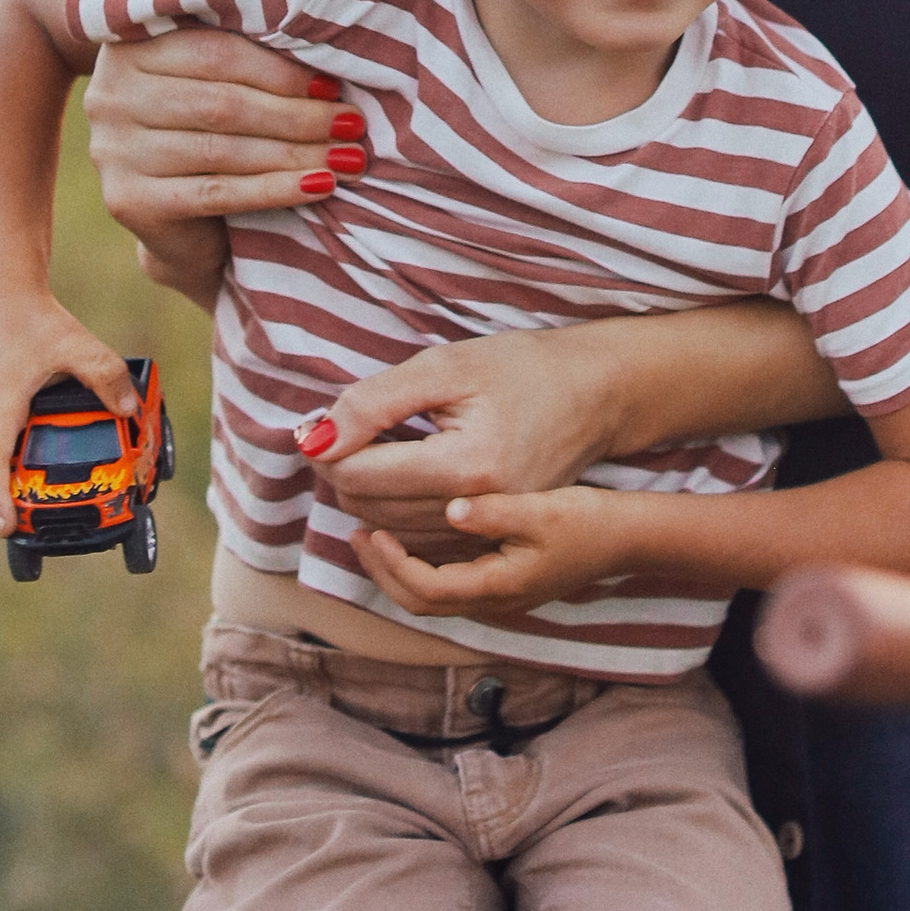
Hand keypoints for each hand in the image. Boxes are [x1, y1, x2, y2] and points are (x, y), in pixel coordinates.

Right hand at [0, 293, 139, 535]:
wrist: (1, 300)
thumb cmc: (34, 322)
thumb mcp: (75, 343)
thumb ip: (105, 373)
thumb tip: (131, 411)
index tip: (8, 527)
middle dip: (4, 515)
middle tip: (41, 534)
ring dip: (4, 500)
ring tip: (45, 517)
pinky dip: (6, 482)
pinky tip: (38, 485)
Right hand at [82, 31, 359, 306]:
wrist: (179, 224)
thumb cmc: (214, 134)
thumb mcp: (222, 83)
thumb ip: (253, 56)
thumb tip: (333, 49)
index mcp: (132, 46)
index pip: (216, 52)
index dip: (281, 70)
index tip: (335, 85)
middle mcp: (110, 94)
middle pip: (221, 102)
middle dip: (297, 114)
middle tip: (352, 123)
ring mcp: (113, 149)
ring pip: (222, 148)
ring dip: (295, 152)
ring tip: (348, 156)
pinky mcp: (128, 200)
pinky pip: (216, 192)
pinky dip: (275, 189)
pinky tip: (320, 186)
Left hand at [303, 331, 625, 548]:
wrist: (597, 393)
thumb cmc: (523, 368)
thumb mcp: (444, 367)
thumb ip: (372, 403)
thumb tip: (312, 439)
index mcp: (465, 467)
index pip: (361, 476)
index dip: (326, 449)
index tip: (316, 424)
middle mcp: (478, 511)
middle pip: (370, 510)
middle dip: (339, 471)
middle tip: (337, 432)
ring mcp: (490, 532)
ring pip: (391, 532)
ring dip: (363, 493)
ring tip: (364, 449)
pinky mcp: (495, 538)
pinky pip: (422, 543)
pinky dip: (394, 514)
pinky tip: (394, 476)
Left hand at [352, 488, 636, 619]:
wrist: (628, 538)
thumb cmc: (590, 522)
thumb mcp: (544, 510)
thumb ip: (496, 513)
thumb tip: (451, 511)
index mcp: (498, 586)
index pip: (427, 589)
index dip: (392, 564)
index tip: (369, 530)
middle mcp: (493, 599)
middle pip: (420, 603)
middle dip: (384, 571)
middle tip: (356, 534)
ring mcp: (498, 594)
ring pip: (432, 595)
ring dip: (398, 569)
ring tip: (373, 531)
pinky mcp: (502, 581)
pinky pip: (447, 582)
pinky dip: (420, 564)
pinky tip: (413, 532)